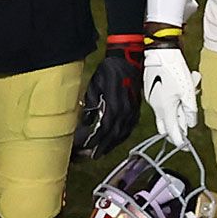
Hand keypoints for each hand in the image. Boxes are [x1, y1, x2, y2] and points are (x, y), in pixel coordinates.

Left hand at [73, 36, 143, 159]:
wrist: (128, 62)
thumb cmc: (108, 72)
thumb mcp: (94, 85)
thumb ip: (90, 104)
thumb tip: (84, 121)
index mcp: (113, 105)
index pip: (101, 128)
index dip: (91, 139)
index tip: (81, 145)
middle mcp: (125, 111)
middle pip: (112, 135)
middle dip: (100, 146)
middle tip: (89, 155)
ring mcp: (132, 111)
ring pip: (121, 134)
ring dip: (110, 145)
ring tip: (100, 152)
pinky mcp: (135, 110)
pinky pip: (128, 128)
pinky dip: (120, 137)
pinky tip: (114, 141)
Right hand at [144, 48, 200, 146]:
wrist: (160, 54)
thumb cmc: (175, 71)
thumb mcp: (188, 92)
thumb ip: (190, 110)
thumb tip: (190, 124)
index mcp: (165, 109)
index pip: (172, 131)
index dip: (179, 141)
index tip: (185, 147)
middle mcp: (156, 107)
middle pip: (166, 126)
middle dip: (176, 129)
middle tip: (186, 131)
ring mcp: (153, 99)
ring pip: (167, 112)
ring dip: (178, 110)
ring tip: (190, 95)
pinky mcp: (153, 91)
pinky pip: (164, 102)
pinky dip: (174, 100)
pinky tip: (185, 84)